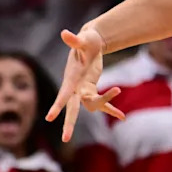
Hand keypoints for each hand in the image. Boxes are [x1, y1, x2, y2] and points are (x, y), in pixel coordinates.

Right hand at [47, 26, 123, 142]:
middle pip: (71, 107)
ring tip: (121, 114)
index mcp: (72, 77)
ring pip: (91, 106)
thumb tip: (65, 32)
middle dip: (69, 123)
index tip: (49, 117)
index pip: (63, 93)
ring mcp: (83, 90)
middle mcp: (75, 87)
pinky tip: (122, 116)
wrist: (90, 44)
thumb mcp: (84, 40)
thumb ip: (75, 39)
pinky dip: (112, 110)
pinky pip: (102, 104)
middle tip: (65, 139)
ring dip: (105, 107)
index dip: (57, 105)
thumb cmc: (86, 41)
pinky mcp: (92, 90)